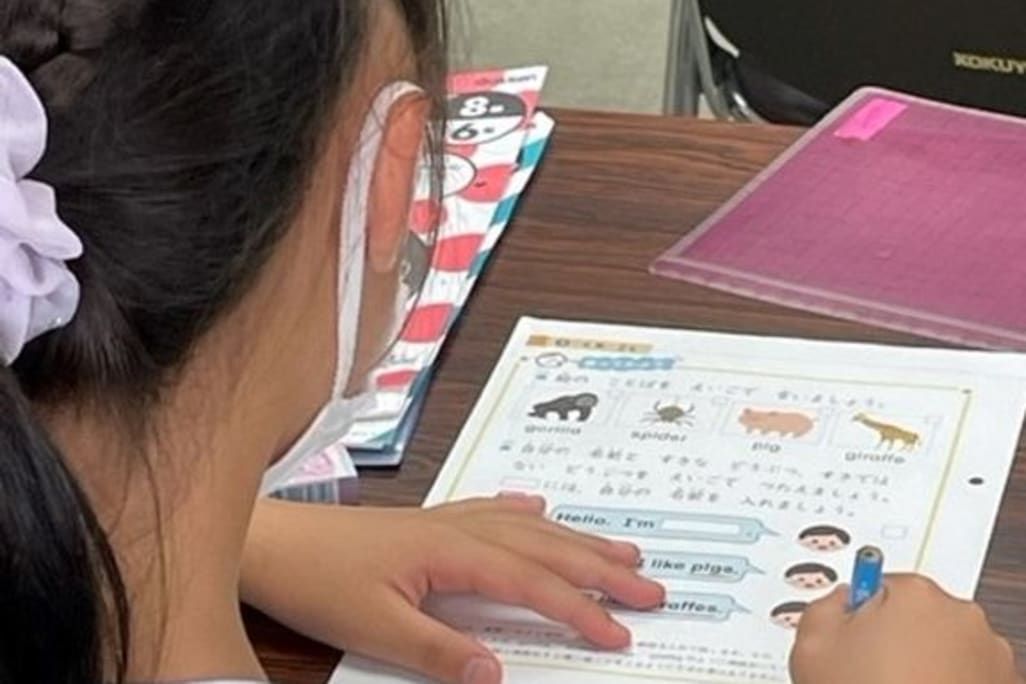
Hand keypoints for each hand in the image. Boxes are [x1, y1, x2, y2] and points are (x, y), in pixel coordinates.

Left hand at [241, 496, 664, 683]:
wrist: (274, 540)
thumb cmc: (318, 579)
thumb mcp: (375, 627)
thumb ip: (439, 650)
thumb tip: (499, 675)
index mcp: (453, 552)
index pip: (533, 583)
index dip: (580, 608)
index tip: (620, 631)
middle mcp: (459, 528)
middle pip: (545, 546)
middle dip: (601, 567)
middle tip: (650, 586)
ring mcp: (446, 520)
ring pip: (527, 525)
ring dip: (576, 538)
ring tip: (620, 548)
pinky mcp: (429, 522)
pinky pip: (491, 508)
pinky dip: (523, 511)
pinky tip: (538, 507)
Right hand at [790, 575, 1021, 683]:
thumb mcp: (811, 648)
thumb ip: (823, 608)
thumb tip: (840, 602)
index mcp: (915, 595)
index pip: (880, 584)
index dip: (860, 617)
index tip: (853, 643)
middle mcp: (961, 617)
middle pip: (917, 615)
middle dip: (896, 639)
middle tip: (869, 675)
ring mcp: (989, 655)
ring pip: (945, 647)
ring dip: (926, 664)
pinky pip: (967, 676)